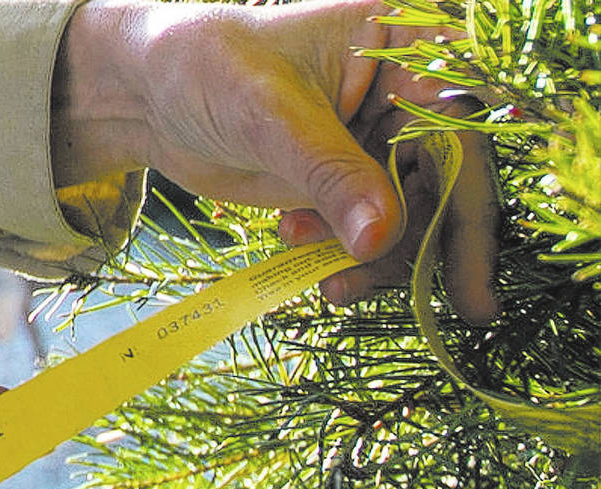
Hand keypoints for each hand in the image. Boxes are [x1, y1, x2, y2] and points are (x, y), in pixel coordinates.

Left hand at [52, 0, 498, 322]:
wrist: (152, 94)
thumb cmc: (209, 69)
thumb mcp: (272, 117)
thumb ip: (331, 174)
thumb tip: (383, 239)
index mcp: (405, 47)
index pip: (459, 132)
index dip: (469, 207)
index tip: (468, 285)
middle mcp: (403, 95)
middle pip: (446, 184)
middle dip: (424, 249)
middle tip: (421, 308)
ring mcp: (375, 141)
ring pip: (409, 217)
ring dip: (376, 260)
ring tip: (328, 279)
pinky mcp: (344, 180)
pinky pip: (367, 230)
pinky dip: (344, 255)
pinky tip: (300, 247)